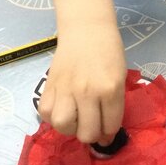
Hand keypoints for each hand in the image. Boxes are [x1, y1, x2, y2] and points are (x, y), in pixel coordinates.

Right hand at [36, 23, 125, 144]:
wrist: (86, 29)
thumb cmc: (109, 52)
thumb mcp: (120, 78)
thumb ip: (114, 105)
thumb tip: (105, 133)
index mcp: (110, 89)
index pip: (110, 126)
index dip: (110, 133)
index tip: (107, 132)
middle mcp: (87, 92)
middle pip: (87, 132)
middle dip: (91, 134)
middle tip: (92, 125)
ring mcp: (66, 89)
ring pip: (63, 126)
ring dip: (70, 128)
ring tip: (75, 119)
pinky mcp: (49, 85)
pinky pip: (45, 113)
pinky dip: (52, 117)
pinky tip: (61, 109)